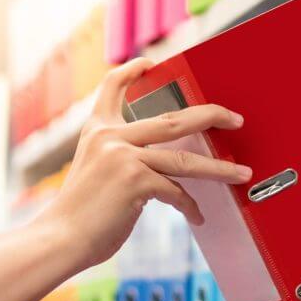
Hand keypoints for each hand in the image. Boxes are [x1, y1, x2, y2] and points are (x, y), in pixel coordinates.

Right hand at [37, 58, 251, 268]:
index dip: (130, 71)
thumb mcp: (94, 173)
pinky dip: (189, 207)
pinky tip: (197, 217)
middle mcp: (111, 136)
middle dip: (211, 116)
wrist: (60, 237)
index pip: (111, 87)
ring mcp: (124, 156)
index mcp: (98, 131)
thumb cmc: (78, 216)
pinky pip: (176, 192)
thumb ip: (120, 160)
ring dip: (219, 168)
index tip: (148, 63)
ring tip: (240, 173)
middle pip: (173, 119)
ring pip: (185, 159)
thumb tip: (159, 168)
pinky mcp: (135, 180)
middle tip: (234, 118)